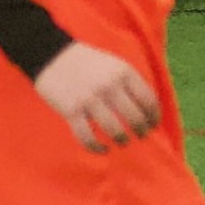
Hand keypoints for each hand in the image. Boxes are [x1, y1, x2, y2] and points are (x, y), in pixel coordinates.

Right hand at [35, 41, 161, 154]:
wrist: (51, 55)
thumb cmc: (87, 62)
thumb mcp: (113, 64)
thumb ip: (129, 82)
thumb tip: (147, 109)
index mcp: (123, 72)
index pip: (148, 100)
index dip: (154, 116)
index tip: (153, 125)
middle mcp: (109, 86)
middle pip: (134, 117)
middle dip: (141, 131)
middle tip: (141, 136)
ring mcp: (89, 99)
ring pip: (114, 130)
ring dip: (122, 140)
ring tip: (123, 142)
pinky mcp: (71, 111)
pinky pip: (87, 137)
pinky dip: (96, 148)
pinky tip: (102, 148)